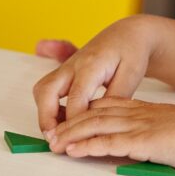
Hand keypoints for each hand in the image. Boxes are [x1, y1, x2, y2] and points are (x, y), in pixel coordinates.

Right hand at [33, 16, 157, 132]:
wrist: (127, 34)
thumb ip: (116, 96)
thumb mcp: (132, 74)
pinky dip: (48, 107)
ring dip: (44, 113)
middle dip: (46, 118)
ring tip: (58, 135)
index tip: (76, 141)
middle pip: (46, 91)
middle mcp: (73, 65)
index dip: (73, 122)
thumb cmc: (132, 52)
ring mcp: (66, 67)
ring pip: (42, 90)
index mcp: (92, 64)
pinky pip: (47, 90)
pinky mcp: (65, 72)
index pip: (75, 97)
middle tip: (55, 141)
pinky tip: (63, 123)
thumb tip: (100, 120)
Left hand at [45, 98, 174, 172]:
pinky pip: (110, 143)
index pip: (107, 105)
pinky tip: (74, 151)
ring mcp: (139, 126)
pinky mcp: (143, 141)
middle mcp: (138, 114)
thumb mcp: (173, 127)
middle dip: (70, 124)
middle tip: (52, 134)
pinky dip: (88, 147)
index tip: (68, 118)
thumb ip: (156, 132)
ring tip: (53, 144)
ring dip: (72, 136)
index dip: (85, 111)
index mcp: (145, 109)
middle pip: (95, 115)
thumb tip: (147, 142)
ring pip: (96, 127)